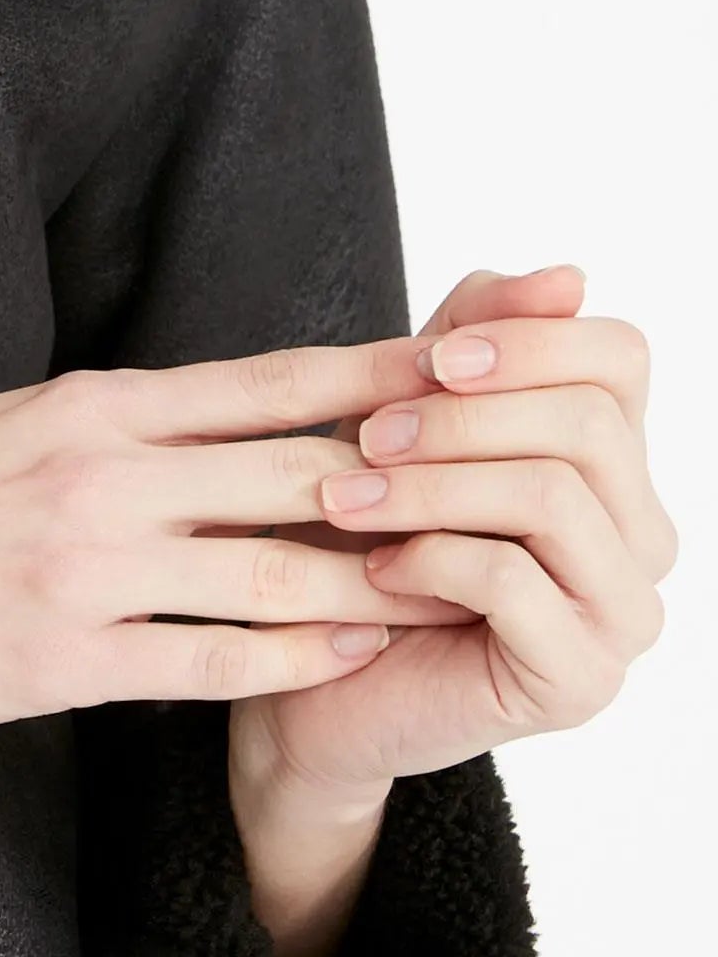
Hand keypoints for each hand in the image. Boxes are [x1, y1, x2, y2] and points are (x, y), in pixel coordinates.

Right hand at [0, 332, 472, 739]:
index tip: (468, 368)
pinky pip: (210, 662)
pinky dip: (291, 661)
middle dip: (408, 482)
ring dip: (371, 583)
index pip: (270, 382)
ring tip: (449, 590)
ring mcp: (85, 568)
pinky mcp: (64, 658)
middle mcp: (100, 473)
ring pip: (270, 571)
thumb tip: (244, 413)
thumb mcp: (18, 425)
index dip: (379, 376)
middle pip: (294, 469)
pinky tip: (347, 660)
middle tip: (502, 492)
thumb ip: (128, 422)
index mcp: (93, 405)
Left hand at [231, 262, 671, 817]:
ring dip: (431, 484)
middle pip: (588, 424)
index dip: (528, 340)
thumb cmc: (365, 535)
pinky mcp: (579, 680)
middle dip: (463, 418)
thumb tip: (567, 274)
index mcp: (615, 462)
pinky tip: (377, 570)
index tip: (433, 359)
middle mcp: (642, 535)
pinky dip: (428, 560)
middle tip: (366, 435)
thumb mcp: (408, 415)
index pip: (622, 358)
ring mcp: (623, 614)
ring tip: (347, 497)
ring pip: (551, 496)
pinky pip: (515, 585)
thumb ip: (474, 339)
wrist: (316, 682)